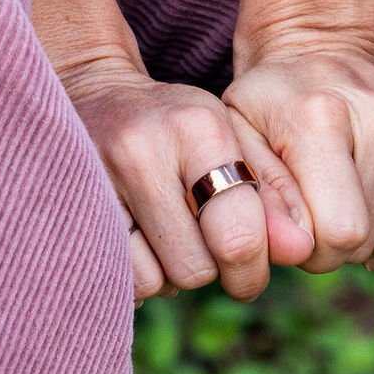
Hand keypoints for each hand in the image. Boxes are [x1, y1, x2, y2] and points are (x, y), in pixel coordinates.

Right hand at [59, 52, 317, 301]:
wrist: (92, 91)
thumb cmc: (176, 127)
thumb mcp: (225, 140)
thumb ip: (269, 196)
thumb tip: (302, 251)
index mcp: (200, 126)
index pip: (238, 233)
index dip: (249, 269)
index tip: (247, 268)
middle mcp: (146, 146)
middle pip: (197, 267)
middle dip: (208, 269)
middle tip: (201, 245)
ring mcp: (100, 175)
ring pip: (156, 281)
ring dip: (167, 275)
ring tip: (162, 234)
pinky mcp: (71, 202)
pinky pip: (118, 280)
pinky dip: (134, 274)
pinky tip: (134, 238)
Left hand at [221, 23, 373, 272]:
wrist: (325, 42)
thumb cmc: (274, 103)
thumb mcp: (240, 141)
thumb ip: (260, 199)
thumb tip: (297, 249)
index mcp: (324, 116)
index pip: (341, 232)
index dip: (314, 250)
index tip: (299, 223)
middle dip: (341, 245)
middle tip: (322, 205)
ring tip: (350, 200)